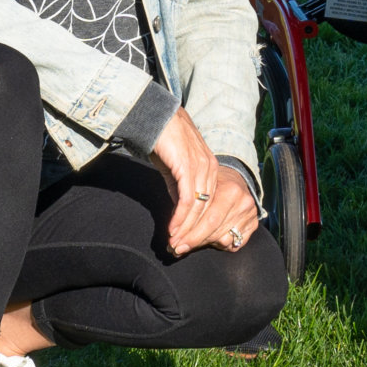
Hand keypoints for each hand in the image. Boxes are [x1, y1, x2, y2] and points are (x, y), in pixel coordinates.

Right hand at [151, 110, 262, 256]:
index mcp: (210, 168)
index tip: (189, 240)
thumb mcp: (175, 169)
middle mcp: (210, 169)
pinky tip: (173, 229)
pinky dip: (180, 218)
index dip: (200, 223)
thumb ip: (180, 188)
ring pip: (199, 208)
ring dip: (187, 229)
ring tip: (176, 244)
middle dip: (195, 231)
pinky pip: (187, 200)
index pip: (210, 203)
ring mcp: (201, 168)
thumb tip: (180, 211)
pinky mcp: (188, 168)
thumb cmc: (164, 141)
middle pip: (208, 209)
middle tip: (182, 248)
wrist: (155, 117)